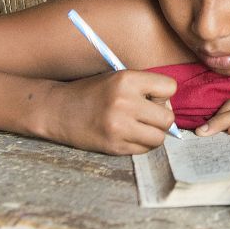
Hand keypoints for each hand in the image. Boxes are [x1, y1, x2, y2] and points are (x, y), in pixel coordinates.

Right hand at [42, 70, 176, 154]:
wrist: (58, 110)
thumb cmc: (92, 92)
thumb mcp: (117, 78)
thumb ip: (145, 88)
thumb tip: (171, 108)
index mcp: (126, 80)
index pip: (170, 87)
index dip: (163, 94)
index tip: (151, 97)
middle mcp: (124, 103)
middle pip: (168, 118)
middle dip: (160, 118)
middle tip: (146, 115)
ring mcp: (119, 127)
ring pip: (159, 138)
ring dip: (153, 134)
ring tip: (138, 127)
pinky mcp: (114, 146)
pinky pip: (144, 150)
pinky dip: (140, 144)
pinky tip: (126, 135)